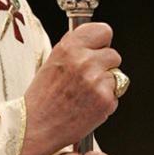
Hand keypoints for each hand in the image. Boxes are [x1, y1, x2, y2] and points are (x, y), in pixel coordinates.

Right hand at [19, 23, 119, 154]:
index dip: (101, 41)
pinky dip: (105, 99)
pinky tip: (88, 104)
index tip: (97, 47)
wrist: (37, 124)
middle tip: (88, 76)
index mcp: (69, 46)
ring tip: (85, 92)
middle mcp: (84, 60)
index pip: (103, 30)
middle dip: (104, 65)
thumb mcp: (54, 59)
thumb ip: (75, 47)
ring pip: (116, 75)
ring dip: (105, 83)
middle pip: (113, 54)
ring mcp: (96, 80)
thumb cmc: (43, 94)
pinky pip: (115, 94)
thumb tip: (94, 40)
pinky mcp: (105, 100)